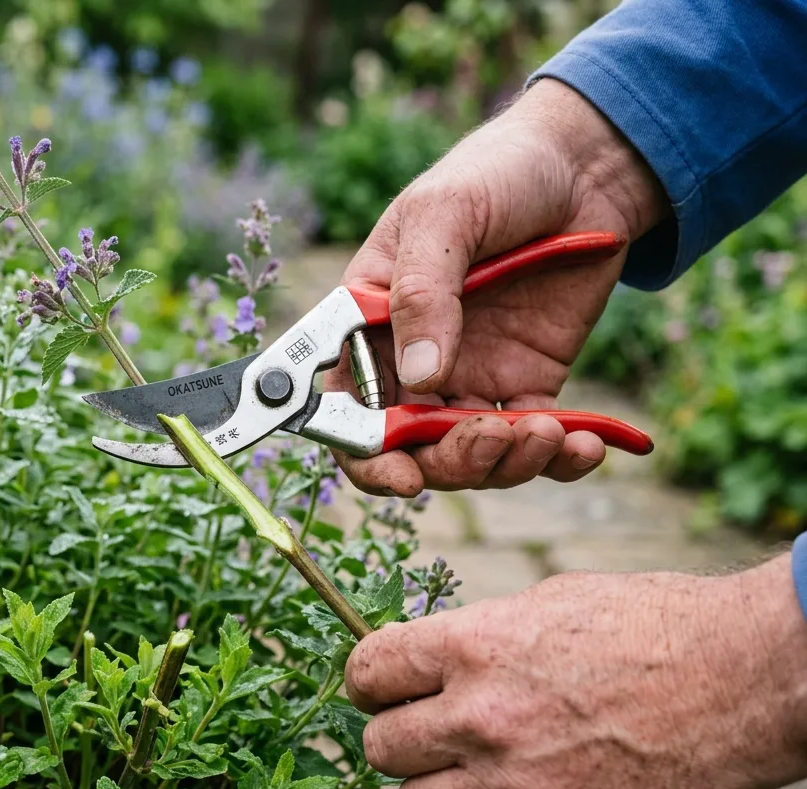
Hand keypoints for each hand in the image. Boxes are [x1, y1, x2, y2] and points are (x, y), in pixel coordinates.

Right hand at [328, 79, 667, 495]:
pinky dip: (559, 458)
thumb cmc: (495, 173)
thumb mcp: (445, 215)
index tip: (403, 476)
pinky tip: (584, 443)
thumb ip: (423, 293)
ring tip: (548, 432)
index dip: (364, 454)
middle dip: (451, 461)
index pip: (348, 407)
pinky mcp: (529, 383)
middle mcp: (412, 362)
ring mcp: (472, 377)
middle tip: (492, 439)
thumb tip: (419, 378)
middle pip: (412, 446)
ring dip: (507, 463)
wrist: (585, 167)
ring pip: (473, 455)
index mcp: (370, 324)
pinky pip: (534, 442)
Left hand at [345, 558, 806, 788]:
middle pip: (381, 747)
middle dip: (400, 735)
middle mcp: (482, 718)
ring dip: (440, 787)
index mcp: (473, 645)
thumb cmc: (650, 626)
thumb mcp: (545, 604)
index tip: (384, 686)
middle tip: (433, 729)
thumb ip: (475, 640)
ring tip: (480, 766)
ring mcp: (519, 786)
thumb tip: (425, 665)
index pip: (366, 673)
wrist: (746, 678)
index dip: (371, 680)